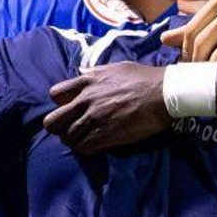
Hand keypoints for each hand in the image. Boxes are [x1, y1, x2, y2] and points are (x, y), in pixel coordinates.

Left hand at [43, 62, 170, 154]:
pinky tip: (97, 145)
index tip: (71, 109)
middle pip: (52, 122)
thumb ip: (95, 73)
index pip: (55, 94)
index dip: (60, 104)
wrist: (164, 93)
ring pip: (67, 138)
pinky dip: (87, 148)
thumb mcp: (116, 67)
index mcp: (87, 82)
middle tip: (72, 129)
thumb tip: (81, 73)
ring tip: (86, 139)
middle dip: (60, 127)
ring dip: (75, 140)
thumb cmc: (144, 78)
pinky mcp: (106, 135)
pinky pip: (84, 148)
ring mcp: (94, 119)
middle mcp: (85, 101)